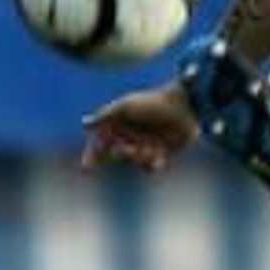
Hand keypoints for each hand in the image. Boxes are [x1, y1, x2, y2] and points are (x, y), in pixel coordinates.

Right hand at [81, 82, 196, 172]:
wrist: (186, 106)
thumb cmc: (154, 103)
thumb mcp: (126, 106)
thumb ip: (105, 116)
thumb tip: (84, 124)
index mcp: (120, 123)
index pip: (100, 142)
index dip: (92, 155)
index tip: (87, 167)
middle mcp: (131, 135)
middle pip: (115, 154)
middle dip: (121, 154)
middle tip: (128, 148)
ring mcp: (147, 145)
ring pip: (134, 161)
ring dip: (139, 157)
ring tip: (148, 149)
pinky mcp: (162, 153)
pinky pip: (152, 167)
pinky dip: (153, 164)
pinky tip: (159, 157)